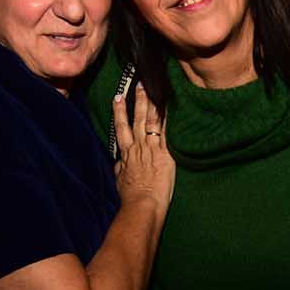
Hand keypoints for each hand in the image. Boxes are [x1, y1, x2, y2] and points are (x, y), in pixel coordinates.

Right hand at [112, 84, 174, 215]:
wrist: (141, 205)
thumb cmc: (130, 197)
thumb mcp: (119, 180)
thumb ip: (120, 168)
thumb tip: (119, 164)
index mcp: (126, 154)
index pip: (122, 128)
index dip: (119, 112)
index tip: (118, 98)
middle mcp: (138, 147)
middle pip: (136, 119)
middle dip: (137, 101)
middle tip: (140, 84)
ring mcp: (151, 149)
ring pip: (150, 121)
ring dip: (151, 103)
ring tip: (152, 89)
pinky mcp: (165, 155)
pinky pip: (167, 132)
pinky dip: (168, 119)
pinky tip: (171, 107)